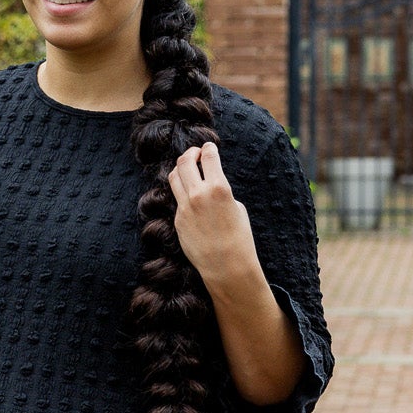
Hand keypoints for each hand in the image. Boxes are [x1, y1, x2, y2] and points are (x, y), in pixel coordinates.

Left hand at [168, 142, 259, 294]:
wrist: (226, 265)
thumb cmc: (239, 237)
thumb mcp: (236, 207)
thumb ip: (220, 190)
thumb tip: (209, 183)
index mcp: (218, 187)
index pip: (208, 156)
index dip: (209, 148)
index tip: (209, 146)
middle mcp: (198, 194)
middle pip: (185, 161)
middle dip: (190, 152)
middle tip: (195, 153)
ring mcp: (185, 207)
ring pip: (174, 177)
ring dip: (181, 168)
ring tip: (187, 168)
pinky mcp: (178, 220)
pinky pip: (176, 198)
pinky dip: (182, 190)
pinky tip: (188, 192)